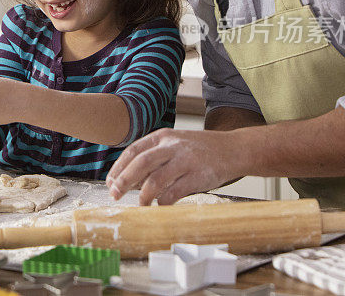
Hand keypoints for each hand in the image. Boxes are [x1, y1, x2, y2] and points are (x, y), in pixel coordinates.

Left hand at [105, 128, 249, 204]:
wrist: (234, 149)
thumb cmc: (199, 150)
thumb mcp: (174, 145)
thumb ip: (154, 158)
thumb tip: (129, 180)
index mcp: (162, 137)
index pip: (133, 151)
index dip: (118, 167)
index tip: (110, 182)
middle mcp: (172, 146)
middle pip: (141, 163)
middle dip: (124, 180)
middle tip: (115, 194)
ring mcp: (186, 160)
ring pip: (156, 179)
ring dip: (143, 195)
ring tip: (140, 205)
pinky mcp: (198, 175)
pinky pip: (175, 192)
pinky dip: (164, 202)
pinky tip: (160, 206)